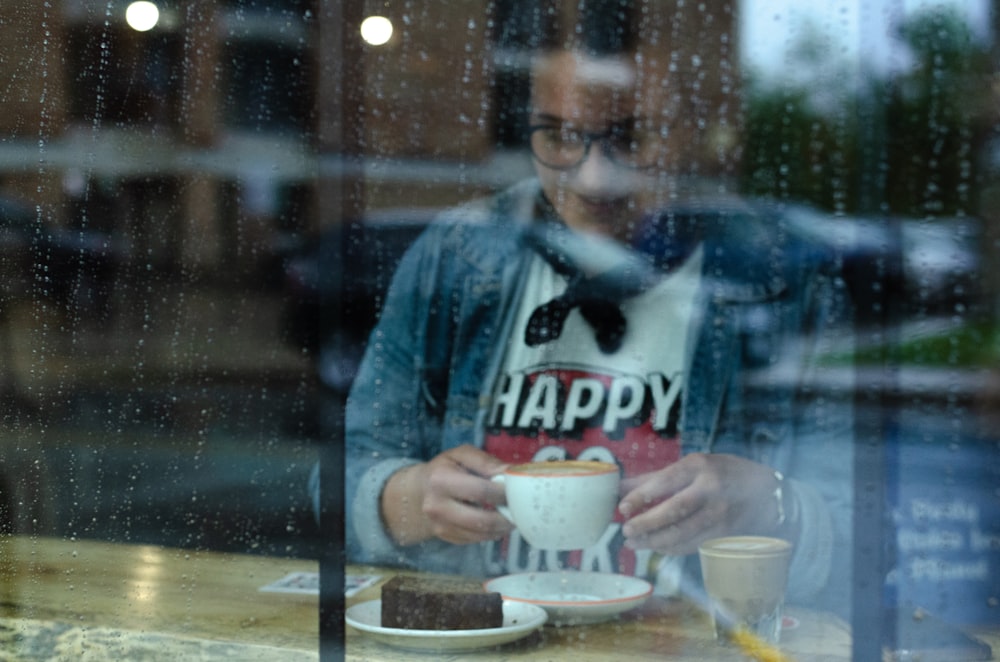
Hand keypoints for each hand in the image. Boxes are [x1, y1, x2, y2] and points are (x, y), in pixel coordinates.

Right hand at [381, 445, 512, 546]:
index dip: (504, 492)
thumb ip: (485, 461)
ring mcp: (441, 526)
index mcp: (441, 480)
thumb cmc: (444, 469)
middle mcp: (438, 507)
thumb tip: (510, 472)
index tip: (518, 490)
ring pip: (482, 534)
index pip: (481, 491)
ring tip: (513, 516)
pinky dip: (492, 532)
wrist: (419, 492)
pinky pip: (477, 539)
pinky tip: (498, 522)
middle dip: (507, 516)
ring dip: (503, 527)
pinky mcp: (447, 538)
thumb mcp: (461, 455)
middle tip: (521, 510)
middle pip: (483, 519)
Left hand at [618, 453, 780, 555]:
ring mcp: (720, 513)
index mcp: (698, 466)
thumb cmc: (722, 473)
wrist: (767, 490)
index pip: (665, 482)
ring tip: (634, 543)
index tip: (621, 508)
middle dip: (646, 523)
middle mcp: (710, 489)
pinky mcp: (725, 532)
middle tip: (626, 531)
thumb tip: (620, 487)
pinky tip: (657, 547)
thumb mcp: (692, 466)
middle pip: (674, 510)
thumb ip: (655, 478)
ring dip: (655, 541)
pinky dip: (672, 548)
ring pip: (683, 532)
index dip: (641, 496)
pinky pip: (693, 543)